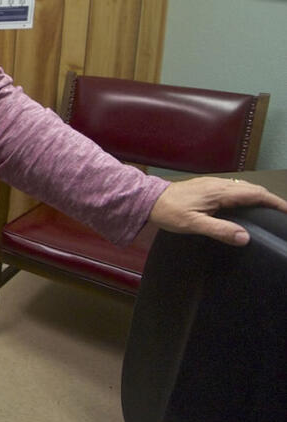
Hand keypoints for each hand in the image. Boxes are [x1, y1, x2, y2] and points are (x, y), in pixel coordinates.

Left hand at [148, 177, 286, 245]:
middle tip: (283, 214)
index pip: (255, 193)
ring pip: (244, 188)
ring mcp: (213, 184)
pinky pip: (234, 189)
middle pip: (253, 189)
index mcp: (219, 191)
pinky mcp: (207, 187)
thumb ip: (219, 230)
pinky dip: (247, 196)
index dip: (275, 202)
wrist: (148, 200)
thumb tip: (245, 237)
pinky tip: (246, 207)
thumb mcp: (193, 224)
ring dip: (259, 197)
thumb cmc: (169, 212)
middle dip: (271, 200)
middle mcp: (219, 184)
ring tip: (270, 211)